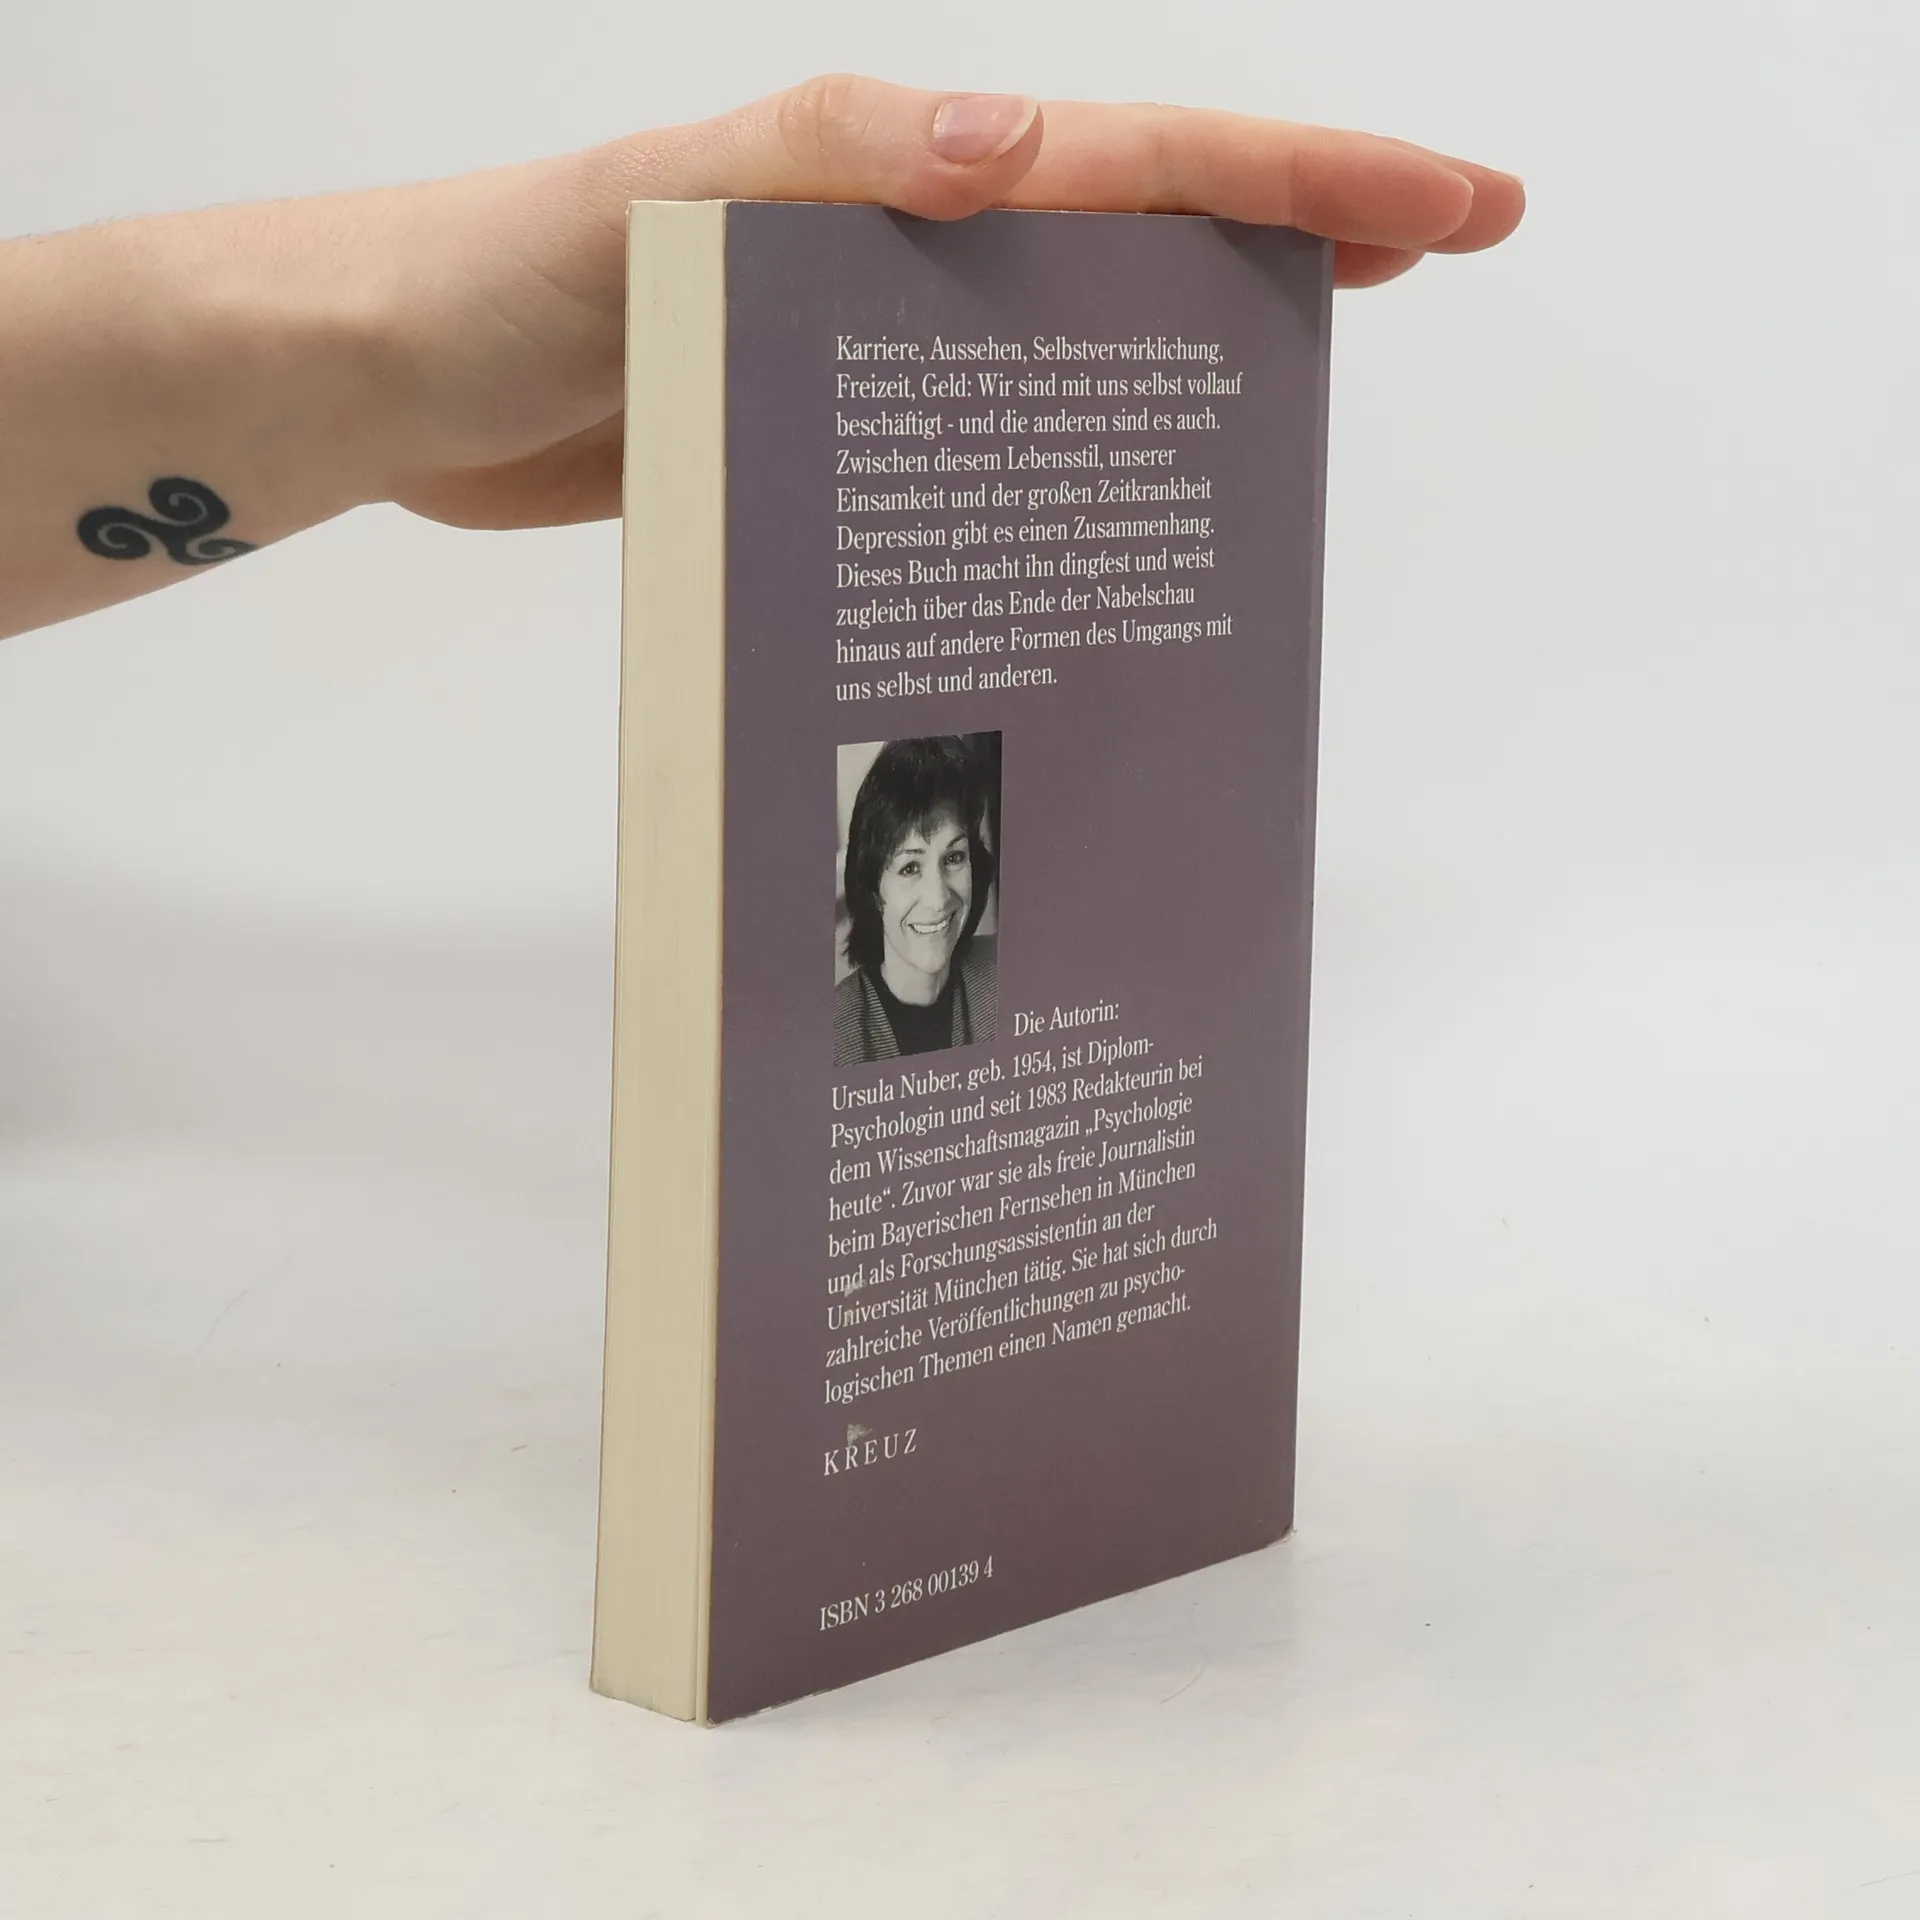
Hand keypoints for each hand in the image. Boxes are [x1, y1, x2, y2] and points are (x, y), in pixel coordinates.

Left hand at [370, 74, 1524, 531]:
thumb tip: (1022, 147)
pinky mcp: (828, 426)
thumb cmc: (504, 283)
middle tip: (1423, 269)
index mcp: (896, 173)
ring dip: (1190, 351)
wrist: (400, 388)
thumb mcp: (658, 204)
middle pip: (1141, 232)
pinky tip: (1099, 513)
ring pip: (1071, 337)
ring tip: (1299, 401)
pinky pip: (978, 432)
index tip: (1448, 206)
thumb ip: (829, 166)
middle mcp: (904, 245)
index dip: (1304, 179)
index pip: (1140, 160)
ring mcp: (872, 339)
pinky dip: (1057, 455)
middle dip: (1293, 239)